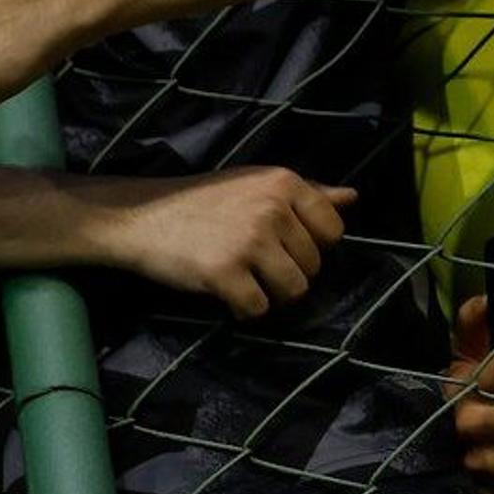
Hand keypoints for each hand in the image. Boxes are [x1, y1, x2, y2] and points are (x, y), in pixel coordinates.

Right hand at [78, 170, 358, 319]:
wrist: (140, 217)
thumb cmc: (201, 201)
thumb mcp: (255, 185)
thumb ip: (307, 193)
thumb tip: (353, 197)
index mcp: (284, 183)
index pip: (333, 231)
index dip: (311, 246)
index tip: (280, 245)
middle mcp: (271, 208)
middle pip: (313, 266)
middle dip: (287, 273)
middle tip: (254, 265)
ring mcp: (249, 241)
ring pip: (293, 290)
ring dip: (272, 296)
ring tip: (246, 283)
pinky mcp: (224, 273)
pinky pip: (257, 309)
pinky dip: (243, 310)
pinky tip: (226, 296)